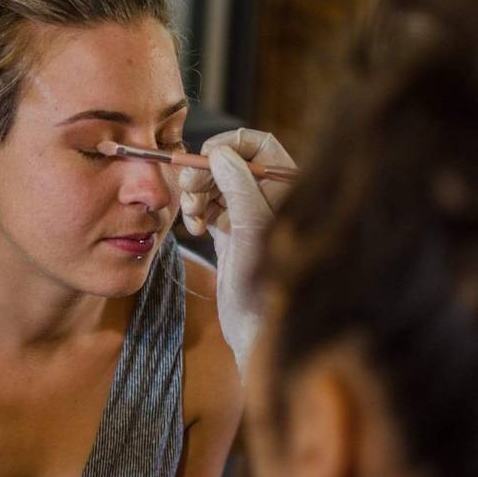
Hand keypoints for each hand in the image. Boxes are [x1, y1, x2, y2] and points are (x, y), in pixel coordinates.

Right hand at [179, 128, 295, 377]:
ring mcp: (250, 216)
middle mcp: (270, 198)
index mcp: (288, 190)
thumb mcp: (251, 227)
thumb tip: (220, 152)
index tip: (205, 156)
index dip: (230, 144)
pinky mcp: (232, 234)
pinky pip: (208, 208)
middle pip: (231, 163)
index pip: (260, 145)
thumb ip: (238, 185)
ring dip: (196, 194)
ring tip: (191, 216)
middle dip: (205, 173)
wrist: (258, 332)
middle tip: (189, 190)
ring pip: (216, 184)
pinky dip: (196, 213)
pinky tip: (195, 230)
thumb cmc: (267, 286)